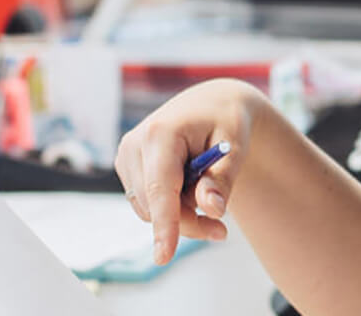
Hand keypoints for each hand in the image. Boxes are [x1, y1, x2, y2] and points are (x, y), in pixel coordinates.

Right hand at [113, 78, 265, 263]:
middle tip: (222, 230)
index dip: (164, 224)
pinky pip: (145, 203)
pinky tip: (186, 184)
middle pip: (156, 206)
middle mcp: (135, 143)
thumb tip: (212, 209)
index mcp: (161, 133)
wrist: (210, 104)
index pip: (160, 188)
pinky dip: (168, 206)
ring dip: (179, 216)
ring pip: (148, 210)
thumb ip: (222, 180)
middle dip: (189, 223)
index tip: (163, 256)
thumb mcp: (236, 148)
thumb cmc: (225, 123)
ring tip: (207, 194)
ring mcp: (125, 155)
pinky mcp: (125, 166)